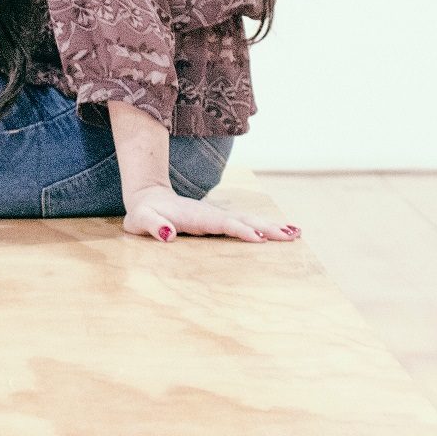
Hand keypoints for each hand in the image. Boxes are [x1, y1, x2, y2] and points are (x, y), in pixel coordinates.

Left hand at [121, 185, 299, 243]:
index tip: (258, 237)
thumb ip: (154, 226)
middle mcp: (211, 215)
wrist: (148, 198)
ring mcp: (217, 218)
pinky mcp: (219, 222)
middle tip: (292, 235)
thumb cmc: (143, 214)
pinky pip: (246, 225)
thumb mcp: (141, 221)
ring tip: (296, 233)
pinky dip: (265, 228)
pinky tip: (282, 233)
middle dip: (267, 227)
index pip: (222, 223)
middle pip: (244, 219)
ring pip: (249, 220)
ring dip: (271, 227)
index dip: (240, 229)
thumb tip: (168, 235)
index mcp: (196, 217)